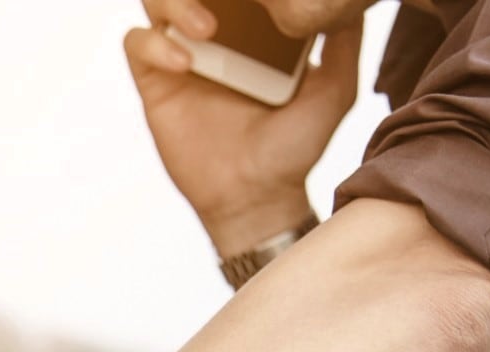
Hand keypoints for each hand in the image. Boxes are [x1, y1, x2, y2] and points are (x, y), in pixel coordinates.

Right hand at [124, 0, 363, 255]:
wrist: (256, 195)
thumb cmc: (294, 149)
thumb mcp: (335, 92)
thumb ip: (345, 45)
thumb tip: (351, 4)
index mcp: (254, 31)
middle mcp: (215, 38)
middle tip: (226, 2)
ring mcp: (182, 56)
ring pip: (157, 1)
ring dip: (175, 3)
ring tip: (207, 28)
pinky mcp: (156, 82)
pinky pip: (137, 44)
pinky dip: (154, 43)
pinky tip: (185, 63)